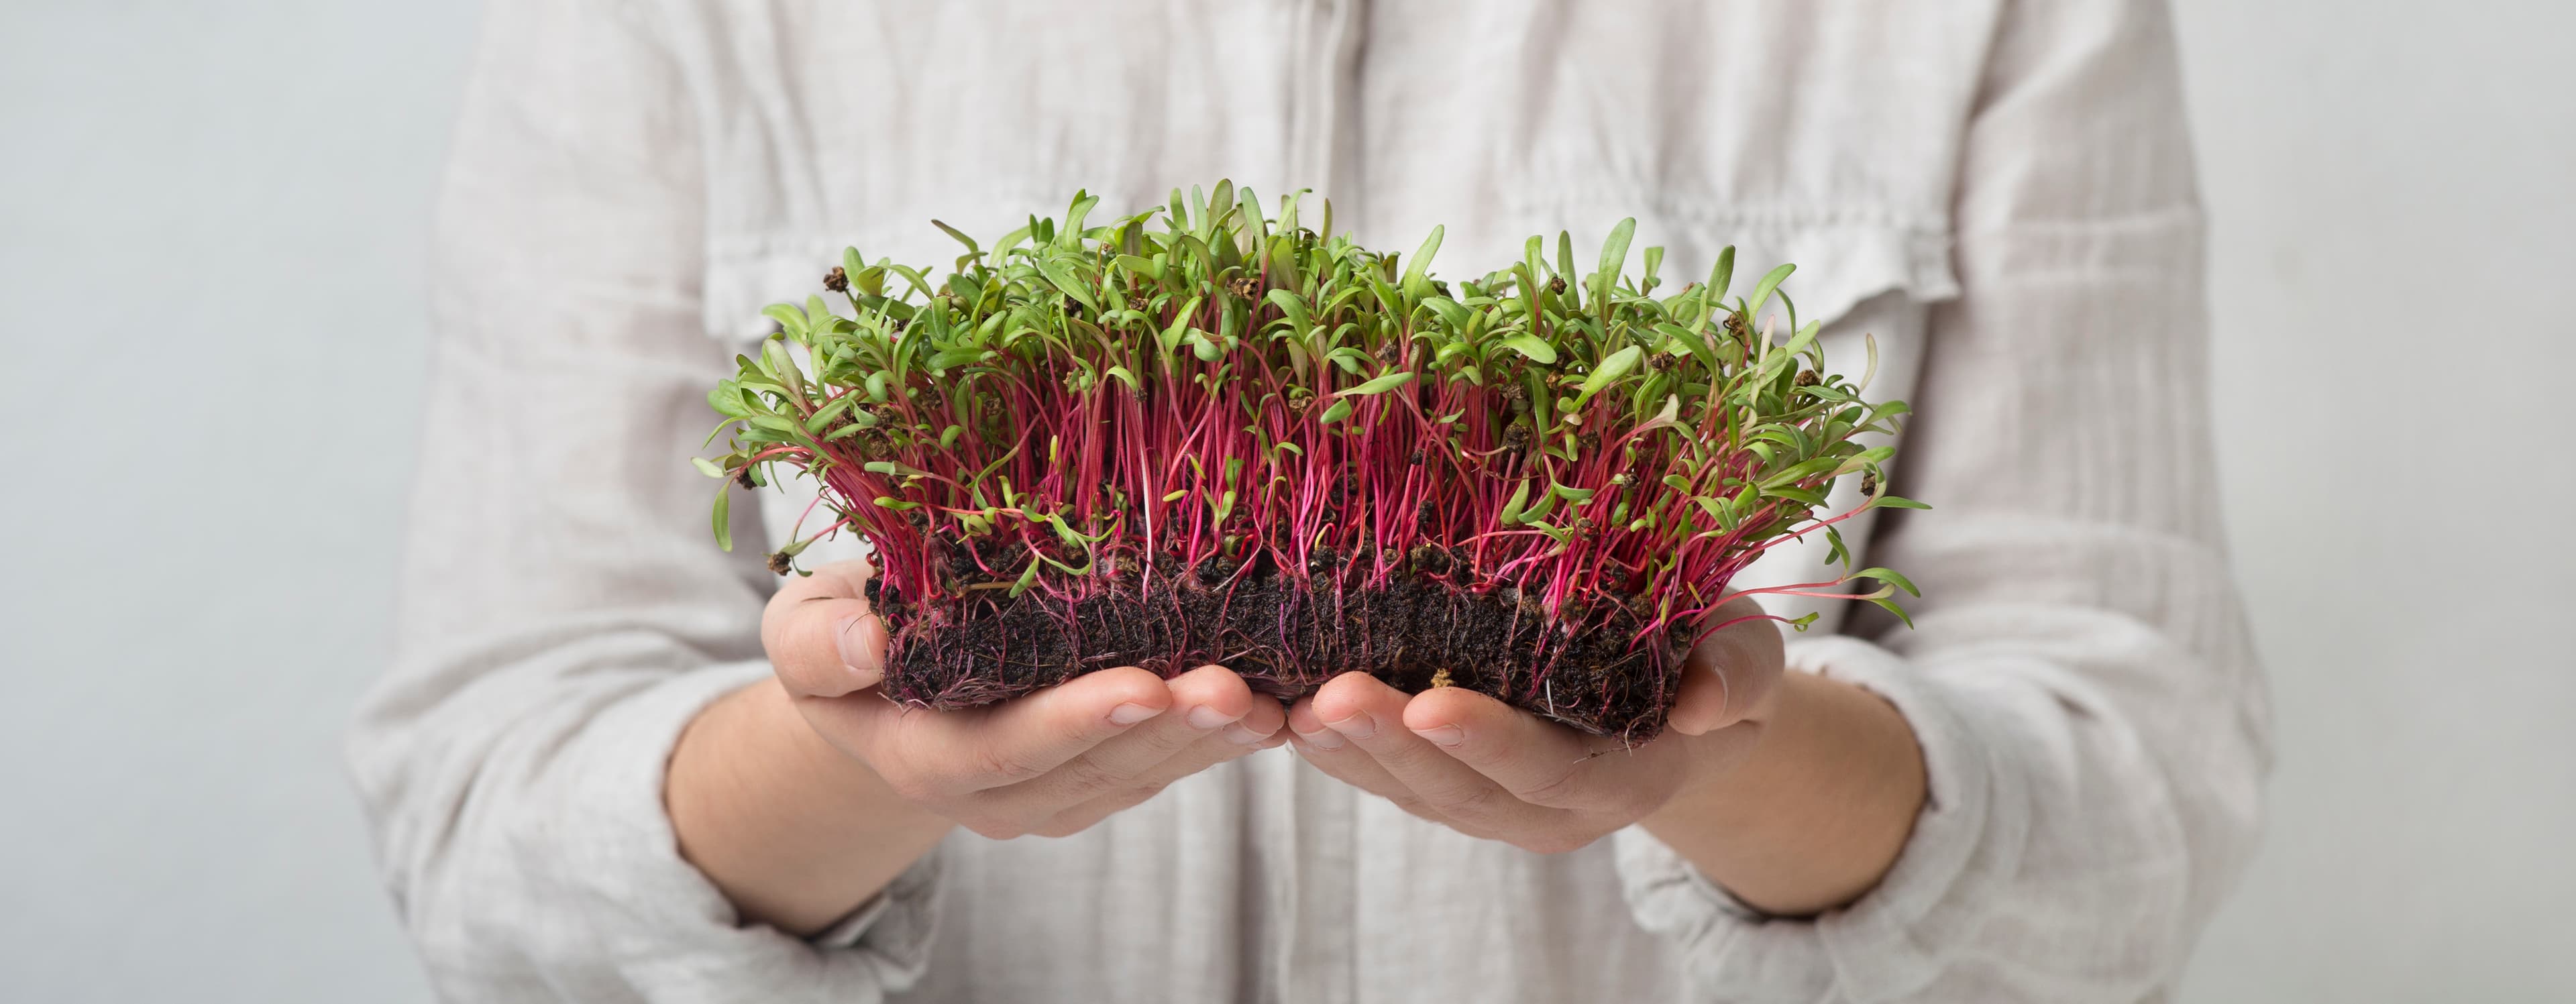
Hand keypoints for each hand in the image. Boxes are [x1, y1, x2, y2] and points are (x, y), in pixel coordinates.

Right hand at [765, 560, 1290, 839]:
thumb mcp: (802, 630)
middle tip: (1235, 690)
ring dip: (1211, 740)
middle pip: (1096, 768)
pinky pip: (1169, 762)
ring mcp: (1059, 793)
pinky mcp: (1105, 776)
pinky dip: (1221, 737)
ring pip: (1146, 772)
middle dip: (1167, 730)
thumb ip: (821, 643)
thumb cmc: (844, 634)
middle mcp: (999, 795)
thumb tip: (868, 643)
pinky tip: (1278, 700)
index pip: (1004, 749)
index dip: (1073, 721)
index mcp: (923, 755)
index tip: (1139, 685)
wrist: (877, 680)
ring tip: (1274, 696)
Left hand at [1282, 594, 1785, 854]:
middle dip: (1393, 745)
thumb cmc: (1713, 653)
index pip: (1550, 769)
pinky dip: (1336, 752)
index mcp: (1623, 775)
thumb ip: (1738, 674)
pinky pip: (1385, 778)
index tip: (1430, 700)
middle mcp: (1549, 808)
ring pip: (1410, 789)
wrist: (1683, 693)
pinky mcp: (1449, 784)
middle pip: (1461, 789)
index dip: (1490, 741)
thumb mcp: (1750, 653)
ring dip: (1349, 753)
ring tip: (1293, 705)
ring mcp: (1492, 802)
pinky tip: (1285, 712)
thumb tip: (1706, 706)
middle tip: (1332, 696)